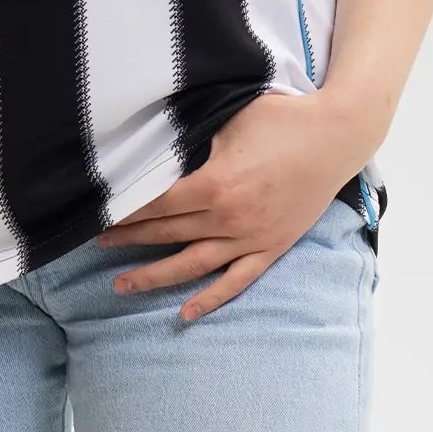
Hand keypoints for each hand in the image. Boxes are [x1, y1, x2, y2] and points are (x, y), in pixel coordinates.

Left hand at [97, 87, 386, 320]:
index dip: (125, 212)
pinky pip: (237, 281)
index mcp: (216, 185)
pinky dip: (211, 299)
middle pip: (168, 234)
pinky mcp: (272, 247)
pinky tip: (186, 313)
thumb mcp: (228, 118)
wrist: (336, 136)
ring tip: (121, 286)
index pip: (157, 205)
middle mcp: (231, 219)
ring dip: (155, 276)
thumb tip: (155, 141)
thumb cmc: (281, 118)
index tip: (98, 216)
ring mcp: (253, 238)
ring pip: (194, 265)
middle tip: (96, 244)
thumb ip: (192, 136)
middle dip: (129, 239)